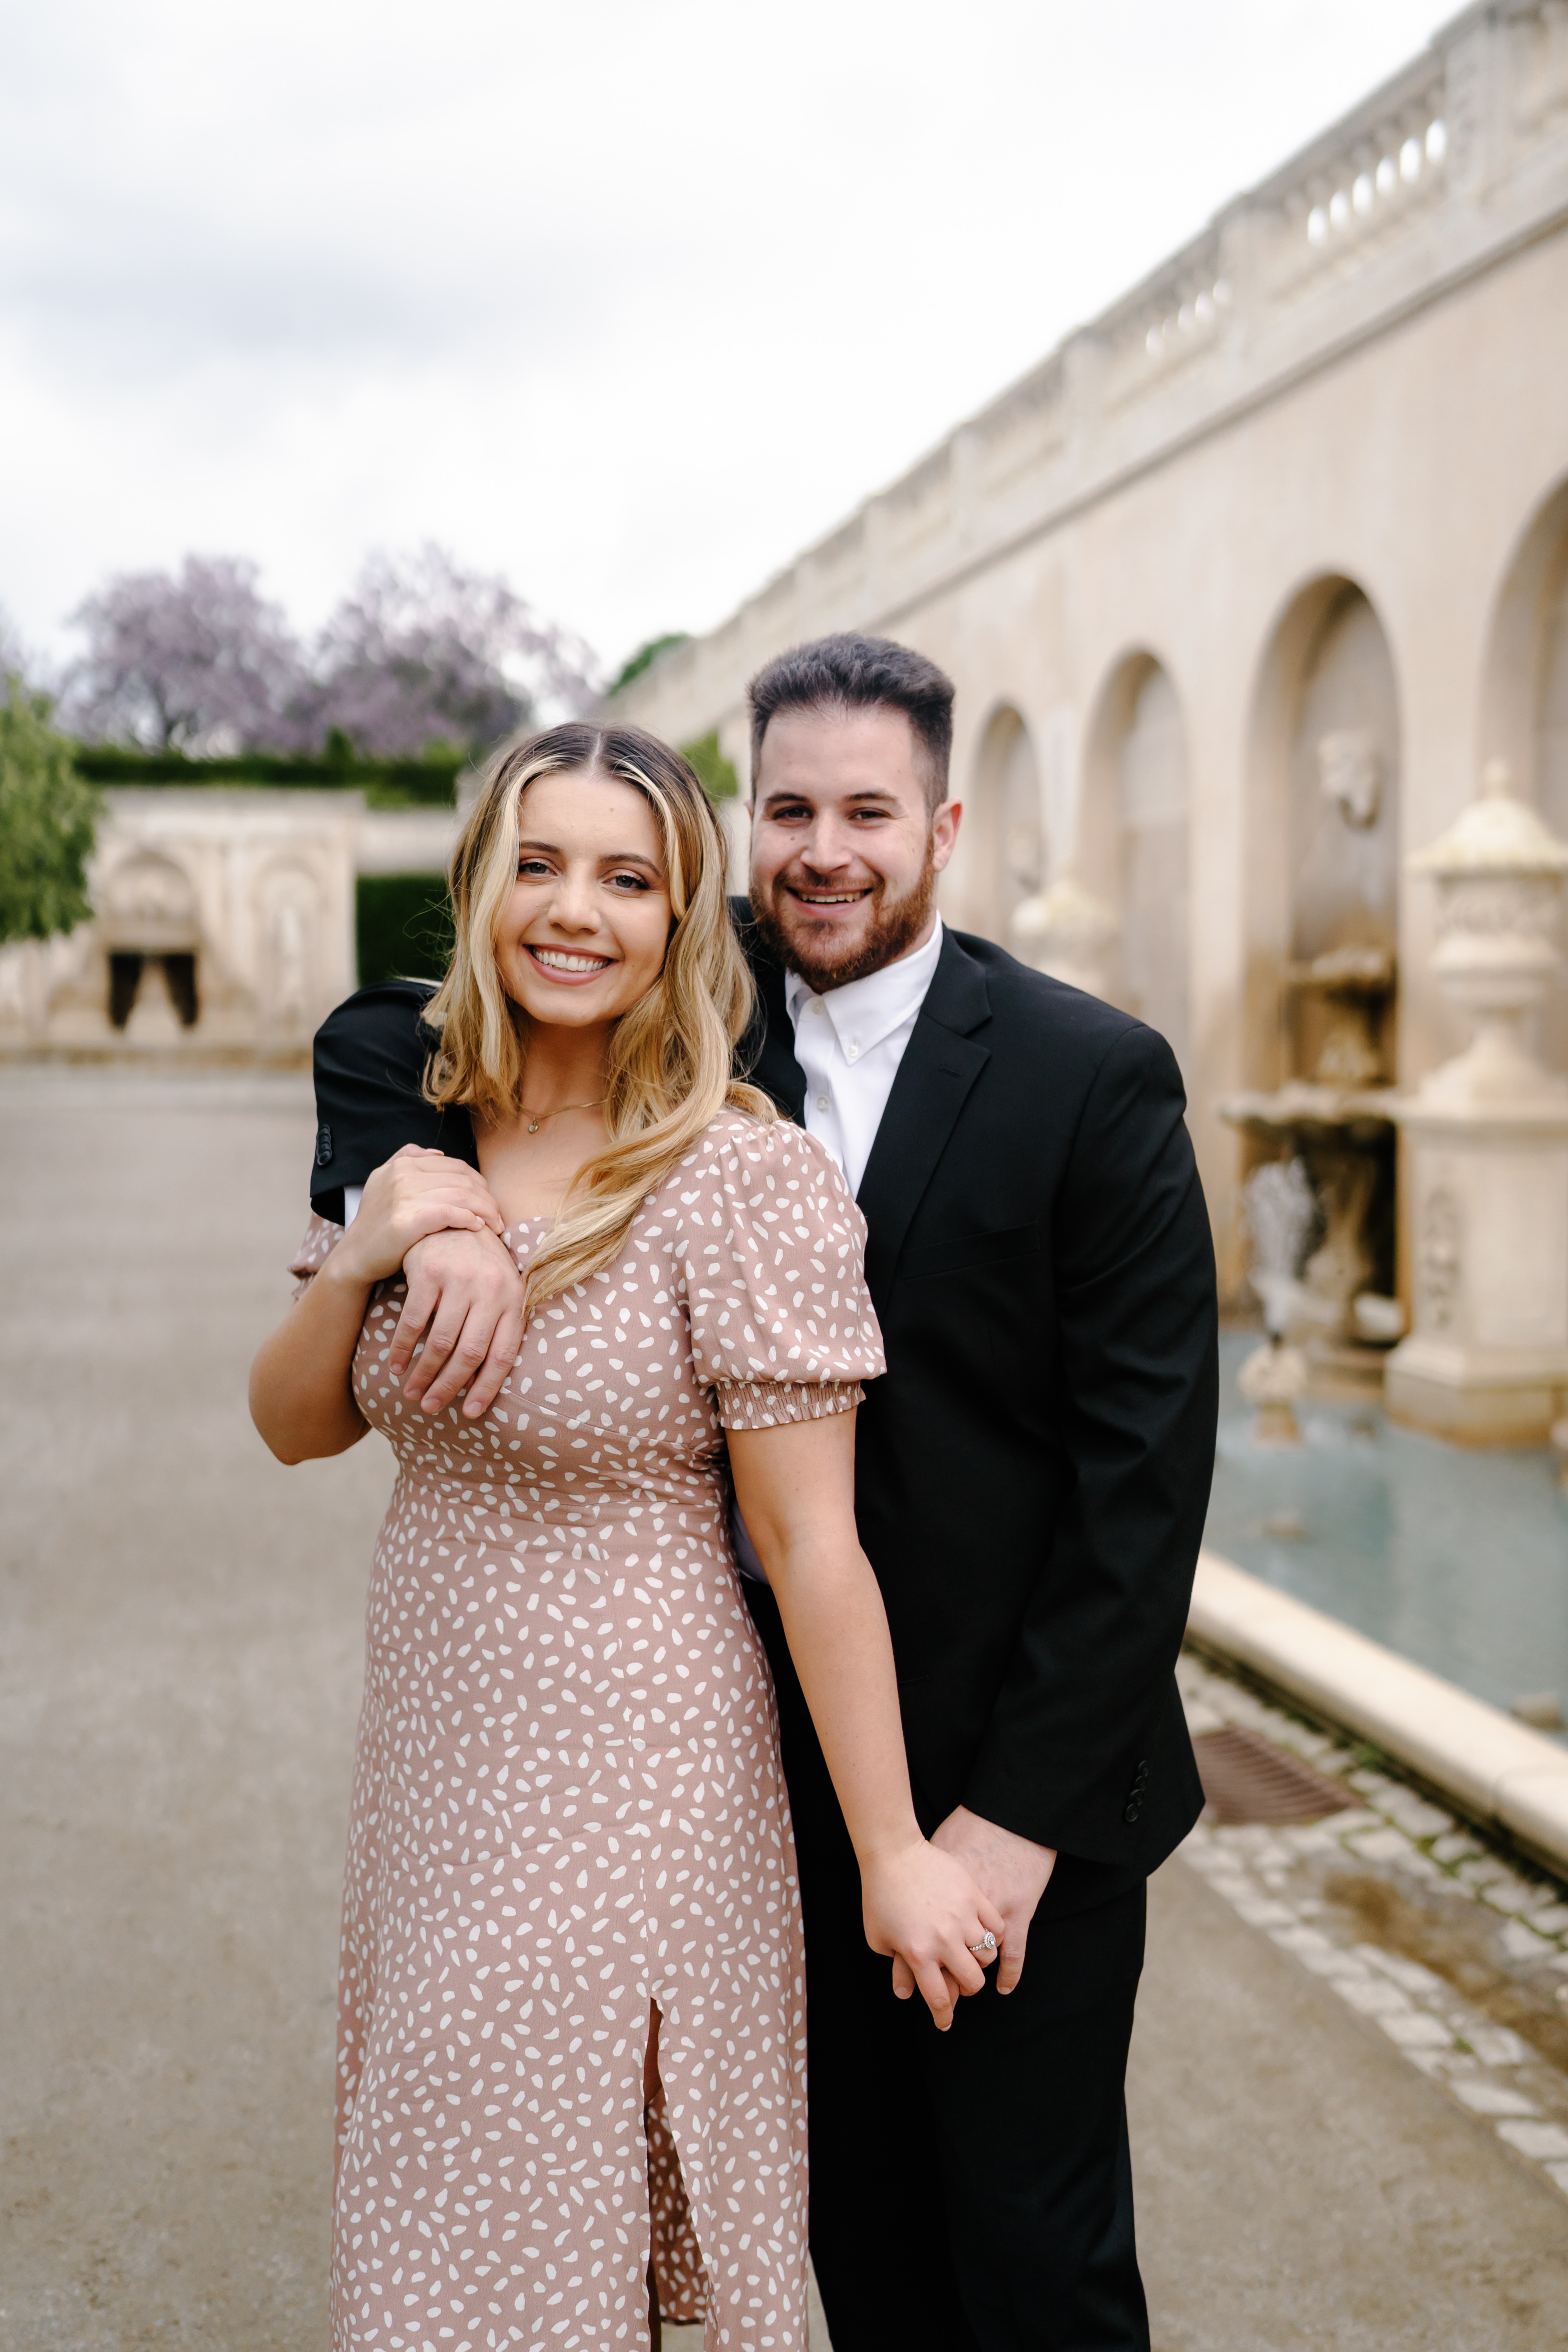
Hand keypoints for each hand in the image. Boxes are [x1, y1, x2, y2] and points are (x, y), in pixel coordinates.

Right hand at [331, 1146, 504, 1288]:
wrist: (355, 1256)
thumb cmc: (376, 1223)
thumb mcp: (383, 1182)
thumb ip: (407, 1160)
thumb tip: (439, 1153)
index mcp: (402, 1164)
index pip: (456, 1166)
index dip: (479, 1183)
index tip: (490, 1201)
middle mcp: (402, 1176)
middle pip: (463, 1180)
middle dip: (487, 1198)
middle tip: (499, 1217)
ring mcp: (403, 1197)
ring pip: (462, 1195)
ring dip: (486, 1211)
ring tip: (496, 1226)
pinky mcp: (407, 1221)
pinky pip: (450, 1213)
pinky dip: (470, 1219)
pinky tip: (478, 1228)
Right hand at [392, 1226, 526, 1418]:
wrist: (456, 1218)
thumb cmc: (479, 1265)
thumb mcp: (500, 1292)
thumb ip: (496, 1329)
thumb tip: (480, 1382)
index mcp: (513, 1299)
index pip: (503, 1354)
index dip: (487, 1387)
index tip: (472, 1413)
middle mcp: (491, 1289)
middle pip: (470, 1352)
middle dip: (449, 1386)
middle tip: (431, 1407)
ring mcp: (459, 1279)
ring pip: (441, 1341)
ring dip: (424, 1374)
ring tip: (412, 1394)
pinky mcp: (429, 1271)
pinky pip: (413, 1321)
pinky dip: (402, 1348)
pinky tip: (396, 1366)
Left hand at [860, 1838, 1006, 2032]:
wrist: (893, 1853)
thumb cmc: (879, 1895)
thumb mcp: (877, 1937)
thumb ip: (896, 1964)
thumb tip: (907, 1990)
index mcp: (918, 1953)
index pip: (939, 1998)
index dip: (943, 2016)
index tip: (945, 2022)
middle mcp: (944, 1939)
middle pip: (972, 1981)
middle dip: (968, 1988)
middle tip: (963, 1982)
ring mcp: (962, 1916)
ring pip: (988, 1954)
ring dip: (980, 1960)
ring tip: (972, 1954)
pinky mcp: (974, 1895)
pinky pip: (997, 1925)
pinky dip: (994, 1934)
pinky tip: (986, 1933)